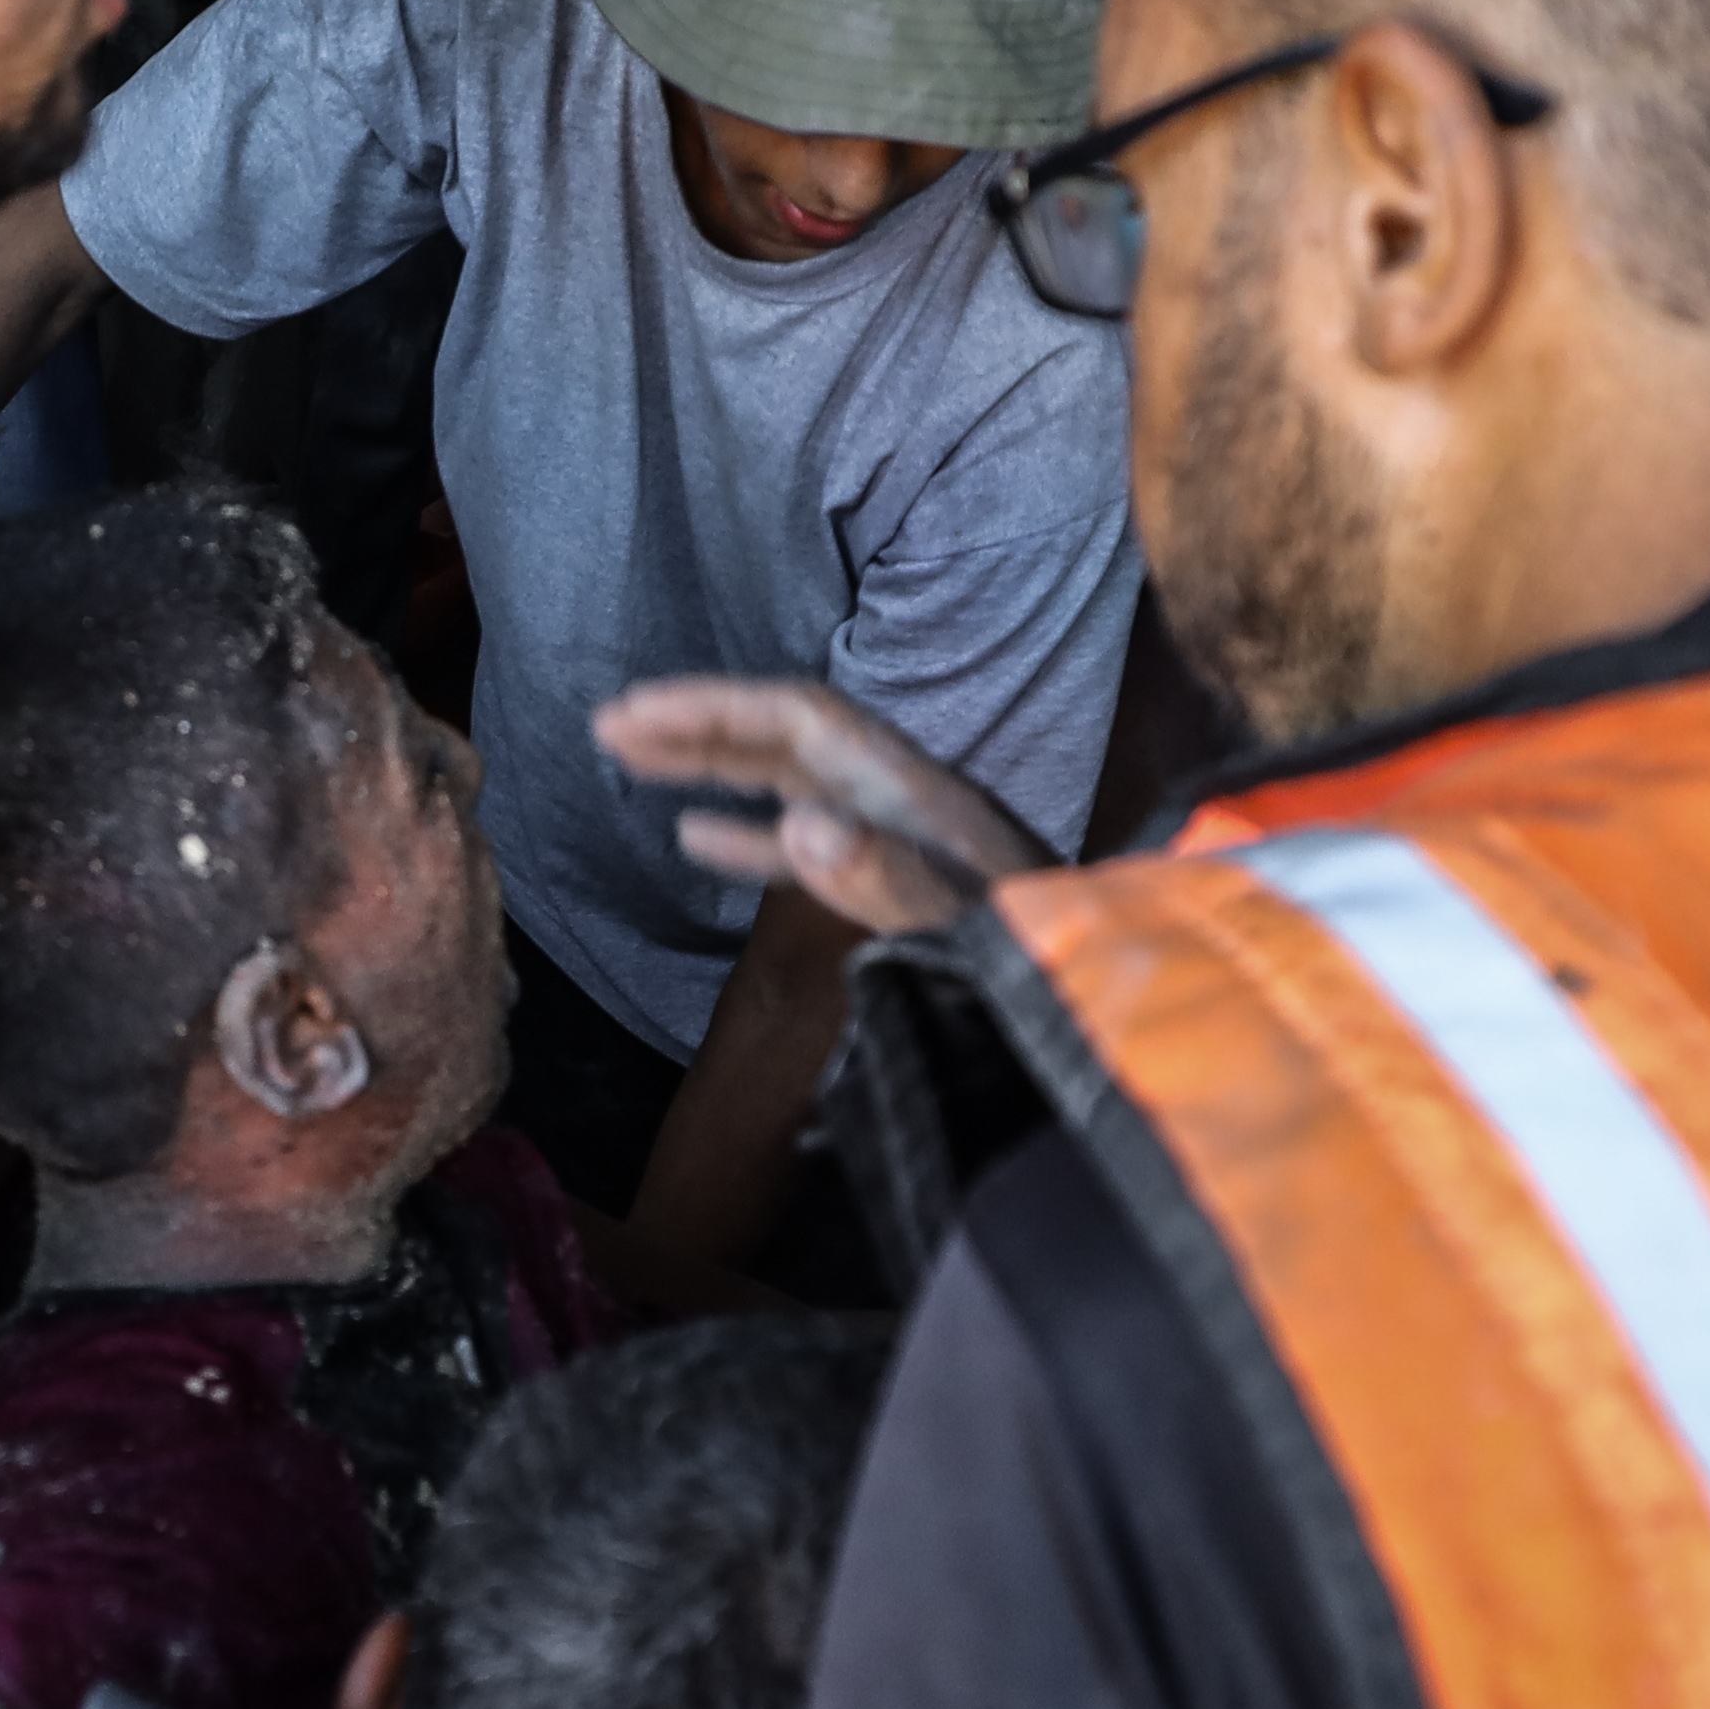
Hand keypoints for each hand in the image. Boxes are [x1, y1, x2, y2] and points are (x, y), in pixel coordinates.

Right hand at [594, 677, 1055, 939]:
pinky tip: (694, 839)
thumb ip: (886, 878)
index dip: (713, 706)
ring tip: (630, 762)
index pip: (797, 720)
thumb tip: (800, 822)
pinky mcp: (895, 884)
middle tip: (608, 725)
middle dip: (699, 725)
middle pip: (784, 737)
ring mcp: (896, 840)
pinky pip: (808, 846)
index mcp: (909, 792)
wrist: (1101, 1002)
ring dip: (711, 768)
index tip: (635, 709)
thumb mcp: (965, 925)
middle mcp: (897, 800)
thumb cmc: (1041, 961)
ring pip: (789, 784)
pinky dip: (747, 836)